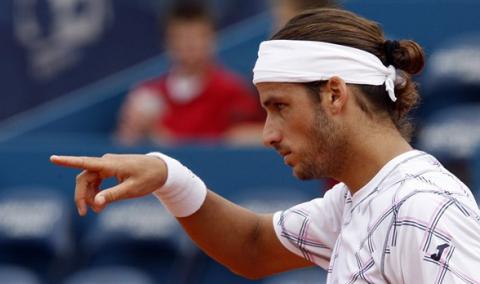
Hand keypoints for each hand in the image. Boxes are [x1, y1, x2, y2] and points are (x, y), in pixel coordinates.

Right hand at [50, 154, 166, 215]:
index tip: (53, 158)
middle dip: (82, 195)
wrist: (162, 170)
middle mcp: (106, 162)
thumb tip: (96, 202)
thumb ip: (113, 195)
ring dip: (89, 195)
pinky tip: (99, 204)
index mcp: (110, 164)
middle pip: (84, 178)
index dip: (67, 161)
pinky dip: (96, 192)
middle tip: (84, 213)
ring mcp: (108, 165)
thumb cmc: (148, 178)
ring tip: (97, 210)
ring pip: (89, 180)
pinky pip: (97, 181)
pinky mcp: (110, 169)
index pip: (85, 162)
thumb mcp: (132, 189)